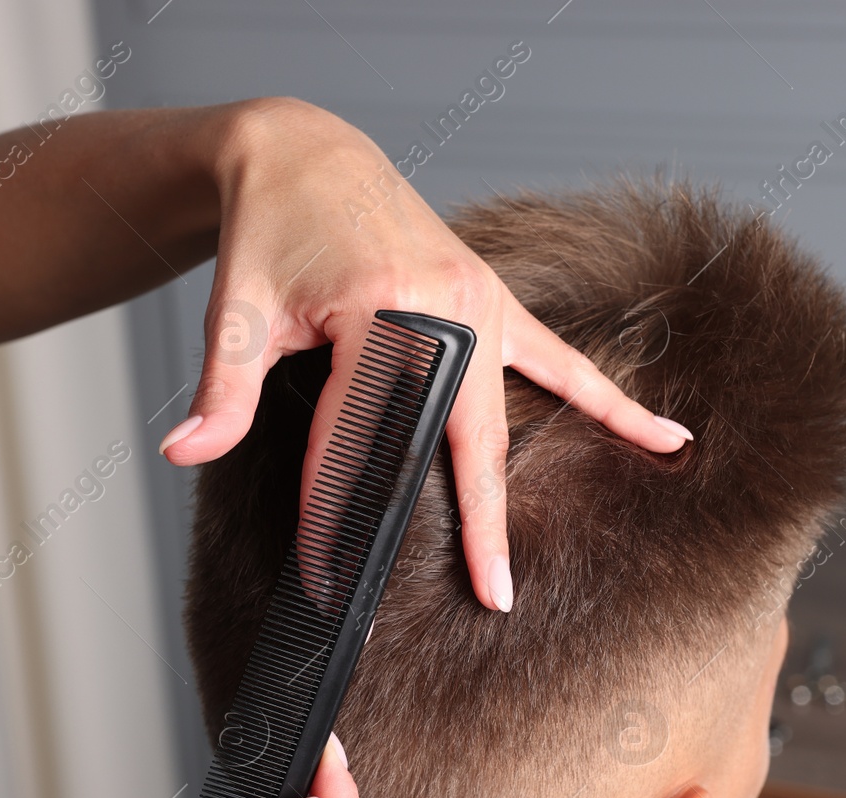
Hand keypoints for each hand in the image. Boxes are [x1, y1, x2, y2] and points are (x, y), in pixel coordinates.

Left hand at [158, 98, 691, 611]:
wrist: (304, 153)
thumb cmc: (268, 229)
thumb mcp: (235, 308)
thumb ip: (219, 391)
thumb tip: (182, 454)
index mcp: (376, 302)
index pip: (359, 429)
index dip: (335, 504)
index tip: (327, 572)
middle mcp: (442, 302)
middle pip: (463, 434)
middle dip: (476, 522)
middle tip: (490, 596)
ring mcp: (479, 302)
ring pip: (514, 410)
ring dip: (542, 478)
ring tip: (569, 542)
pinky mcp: (491, 301)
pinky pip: (561, 361)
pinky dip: (611, 402)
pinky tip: (663, 437)